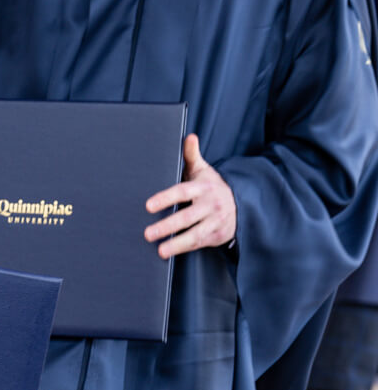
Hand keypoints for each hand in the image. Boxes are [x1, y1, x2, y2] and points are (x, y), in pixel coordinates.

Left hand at [144, 134, 236, 259]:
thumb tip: (189, 136)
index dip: (165, 198)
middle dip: (167, 226)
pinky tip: (168, 252)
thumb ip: (191, 155)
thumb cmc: (212, 186)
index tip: (148, 206)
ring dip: (176, 243)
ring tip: (160, 250)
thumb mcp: (204, 170)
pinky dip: (184, 248)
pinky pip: (199, 243)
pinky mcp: (217, 235)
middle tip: (148, 233)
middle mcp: (210, 205)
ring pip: (194, 234)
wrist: (242, 203)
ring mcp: (215, 221)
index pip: (182, 192)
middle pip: (186, 217)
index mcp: (203, 187)